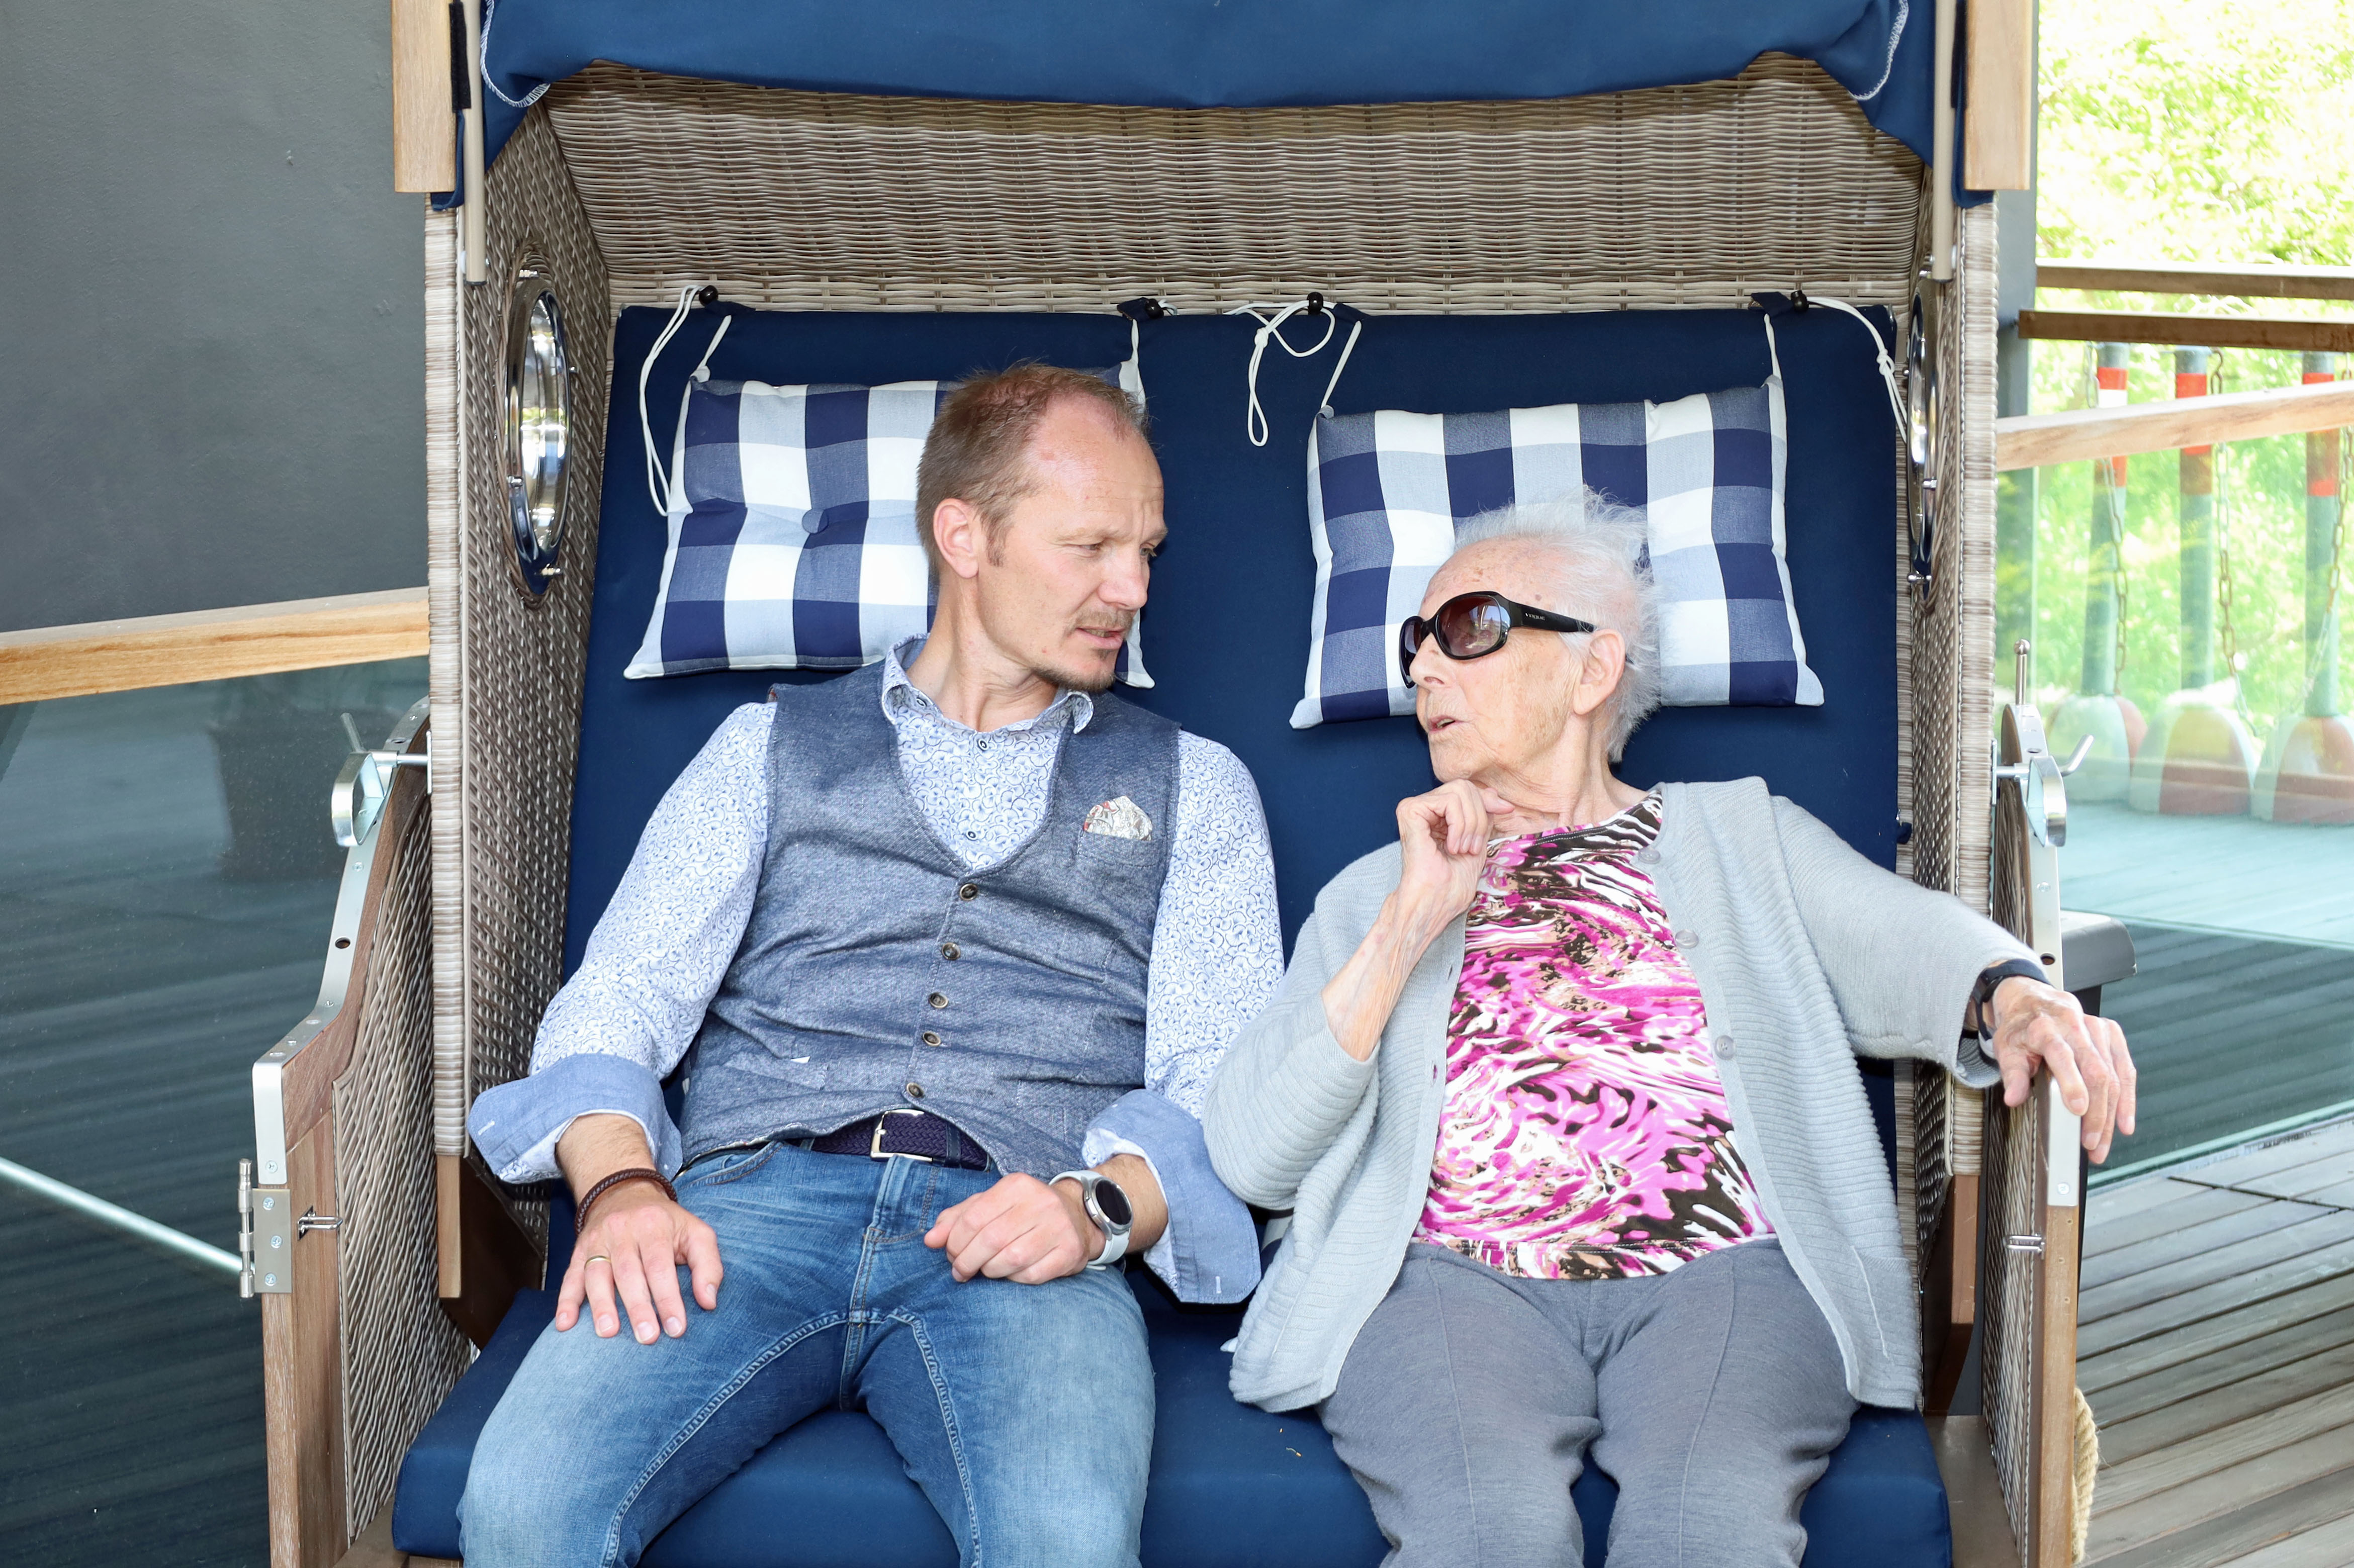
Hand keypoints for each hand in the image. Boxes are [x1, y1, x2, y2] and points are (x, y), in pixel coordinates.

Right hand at [556, 1179, 723, 1342]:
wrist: (625, 1193)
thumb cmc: (666, 1222)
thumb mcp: (696, 1232)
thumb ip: (709, 1265)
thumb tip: (708, 1301)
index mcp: (654, 1226)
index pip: (660, 1266)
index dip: (668, 1298)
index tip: (676, 1328)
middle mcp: (623, 1231)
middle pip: (629, 1273)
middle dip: (638, 1308)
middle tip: (647, 1337)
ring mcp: (597, 1241)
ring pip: (597, 1274)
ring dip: (602, 1305)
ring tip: (609, 1332)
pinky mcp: (579, 1251)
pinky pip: (571, 1276)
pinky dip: (566, 1301)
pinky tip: (566, 1324)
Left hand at [924, 1172, 1100, 1283]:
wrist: (1077, 1215)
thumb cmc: (1023, 1212)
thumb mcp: (990, 1205)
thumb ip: (957, 1219)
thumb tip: (930, 1240)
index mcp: (1016, 1186)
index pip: (973, 1219)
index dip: (954, 1243)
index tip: (951, 1256)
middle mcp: (1040, 1202)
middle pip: (990, 1241)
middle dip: (967, 1262)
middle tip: (961, 1271)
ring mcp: (1059, 1227)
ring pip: (1010, 1260)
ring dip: (990, 1272)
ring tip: (986, 1271)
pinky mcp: (1070, 1252)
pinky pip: (1032, 1275)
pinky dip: (1014, 1279)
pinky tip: (1011, 1274)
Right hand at [1394, 779, 1492, 933]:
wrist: (1434, 903)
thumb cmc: (1451, 884)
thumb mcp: (1478, 843)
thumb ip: (1483, 817)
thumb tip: (1493, 792)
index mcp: (1437, 816)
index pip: (1468, 791)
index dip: (1488, 799)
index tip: (1507, 810)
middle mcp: (1424, 808)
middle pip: (1465, 787)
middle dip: (1480, 817)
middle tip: (1473, 848)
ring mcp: (1415, 807)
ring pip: (1460, 791)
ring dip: (1471, 825)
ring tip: (1462, 850)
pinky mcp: (1410, 811)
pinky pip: (1449, 801)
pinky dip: (1459, 825)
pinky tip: (1452, 846)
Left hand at [1985, 977, 2137, 1163]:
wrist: (2033, 999)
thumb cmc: (2020, 1027)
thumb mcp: (2006, 1048)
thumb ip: (2013, 1074)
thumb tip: (2014, 1098)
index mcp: (2046, 1027)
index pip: (2062, 1055)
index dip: (2073, 1084)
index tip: (2078, 1110)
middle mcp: (2075, 1025)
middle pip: (2095, 1071)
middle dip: (2097, 1113)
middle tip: (2091, 1144)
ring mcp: (2097, 1028)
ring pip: (2114, 1074)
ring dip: (2112, 1114)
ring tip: (2104, 1143)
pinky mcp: (2111, 1033)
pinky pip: (2125, 1068)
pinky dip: (2127, 1098)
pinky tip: (2123, 1122)